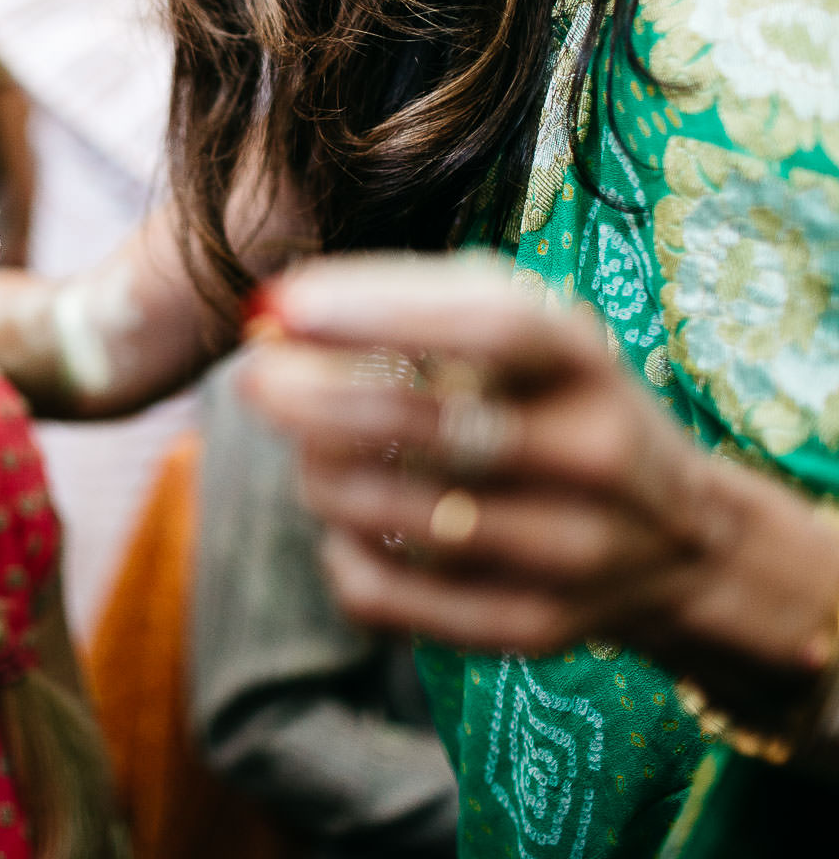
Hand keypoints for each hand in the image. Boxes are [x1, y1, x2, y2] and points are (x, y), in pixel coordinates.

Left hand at [238, 255, 838, 709]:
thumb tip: (277, 309)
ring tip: (302, 450)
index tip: (285, 303)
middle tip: (254, 381)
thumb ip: (412, 304)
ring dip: (321, 476)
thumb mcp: (522, 331)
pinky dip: (342, 557)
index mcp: (588, 363)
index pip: (491, 326)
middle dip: (318, 400)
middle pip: (433, 427)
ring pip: (401, 517)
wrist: (677, 538)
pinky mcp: (534, 626)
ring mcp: (571, 550)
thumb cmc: (553, 402)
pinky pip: (395, 598)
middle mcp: (595, 455)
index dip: (381, 311)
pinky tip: (340, 526)